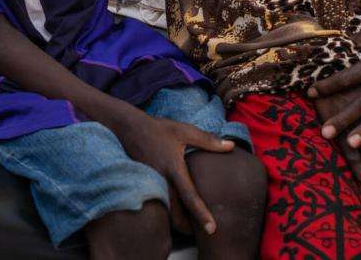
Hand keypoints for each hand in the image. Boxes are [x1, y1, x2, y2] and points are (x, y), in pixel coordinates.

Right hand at [113, 110, 233, 235]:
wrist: (128, 128)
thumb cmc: (158, 129)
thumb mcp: (184, 131)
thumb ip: (208, 140)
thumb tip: (231, 146)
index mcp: (173, 169)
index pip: (189, 196)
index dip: (201, 214)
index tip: (212, 230)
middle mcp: (161, 181)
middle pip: (175, 214)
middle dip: (188, 228)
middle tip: (202, 232)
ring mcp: (151, 185)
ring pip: (165, 213)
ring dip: (178, 221)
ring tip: (190, 225)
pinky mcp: (145, 186)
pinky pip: (158, 205)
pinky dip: (168, 212)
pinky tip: (176, 209)